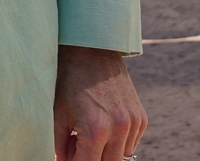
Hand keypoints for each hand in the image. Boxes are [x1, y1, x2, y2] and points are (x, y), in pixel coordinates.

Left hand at [54, 45, 144, 160]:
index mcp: (96, 130)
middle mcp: (120, 128)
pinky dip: (117, 143)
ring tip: (86, 134)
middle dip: (90, 159)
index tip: (67, 158)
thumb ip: (59, 147)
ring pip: (121, 158)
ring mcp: (134, 123)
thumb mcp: (57, 114)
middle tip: (76, 147)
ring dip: (105, 154)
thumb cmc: (69, 80)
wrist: (92, 49)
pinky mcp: (141, 118)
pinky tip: (103, 127)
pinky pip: (131, 144)